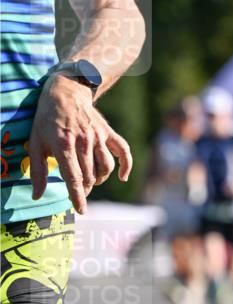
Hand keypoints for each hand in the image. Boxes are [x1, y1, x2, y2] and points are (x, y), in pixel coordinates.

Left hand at [28, 75, 131, 214]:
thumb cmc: (47, 120)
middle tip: (79, 191)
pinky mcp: (108, 133)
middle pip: (90, 176)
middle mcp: (84, 142)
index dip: (78, 197)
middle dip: (85, 189)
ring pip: (105, 168)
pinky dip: (125, 166)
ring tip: (91, 180)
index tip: (81, 210)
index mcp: (64, 146)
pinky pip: (123, 151)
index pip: (75, 178)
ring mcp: (98, 137)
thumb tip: (36, 196)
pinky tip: (122, 177)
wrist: (65, 92)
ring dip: (99, 179)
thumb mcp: (35, 143)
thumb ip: (38, 171)